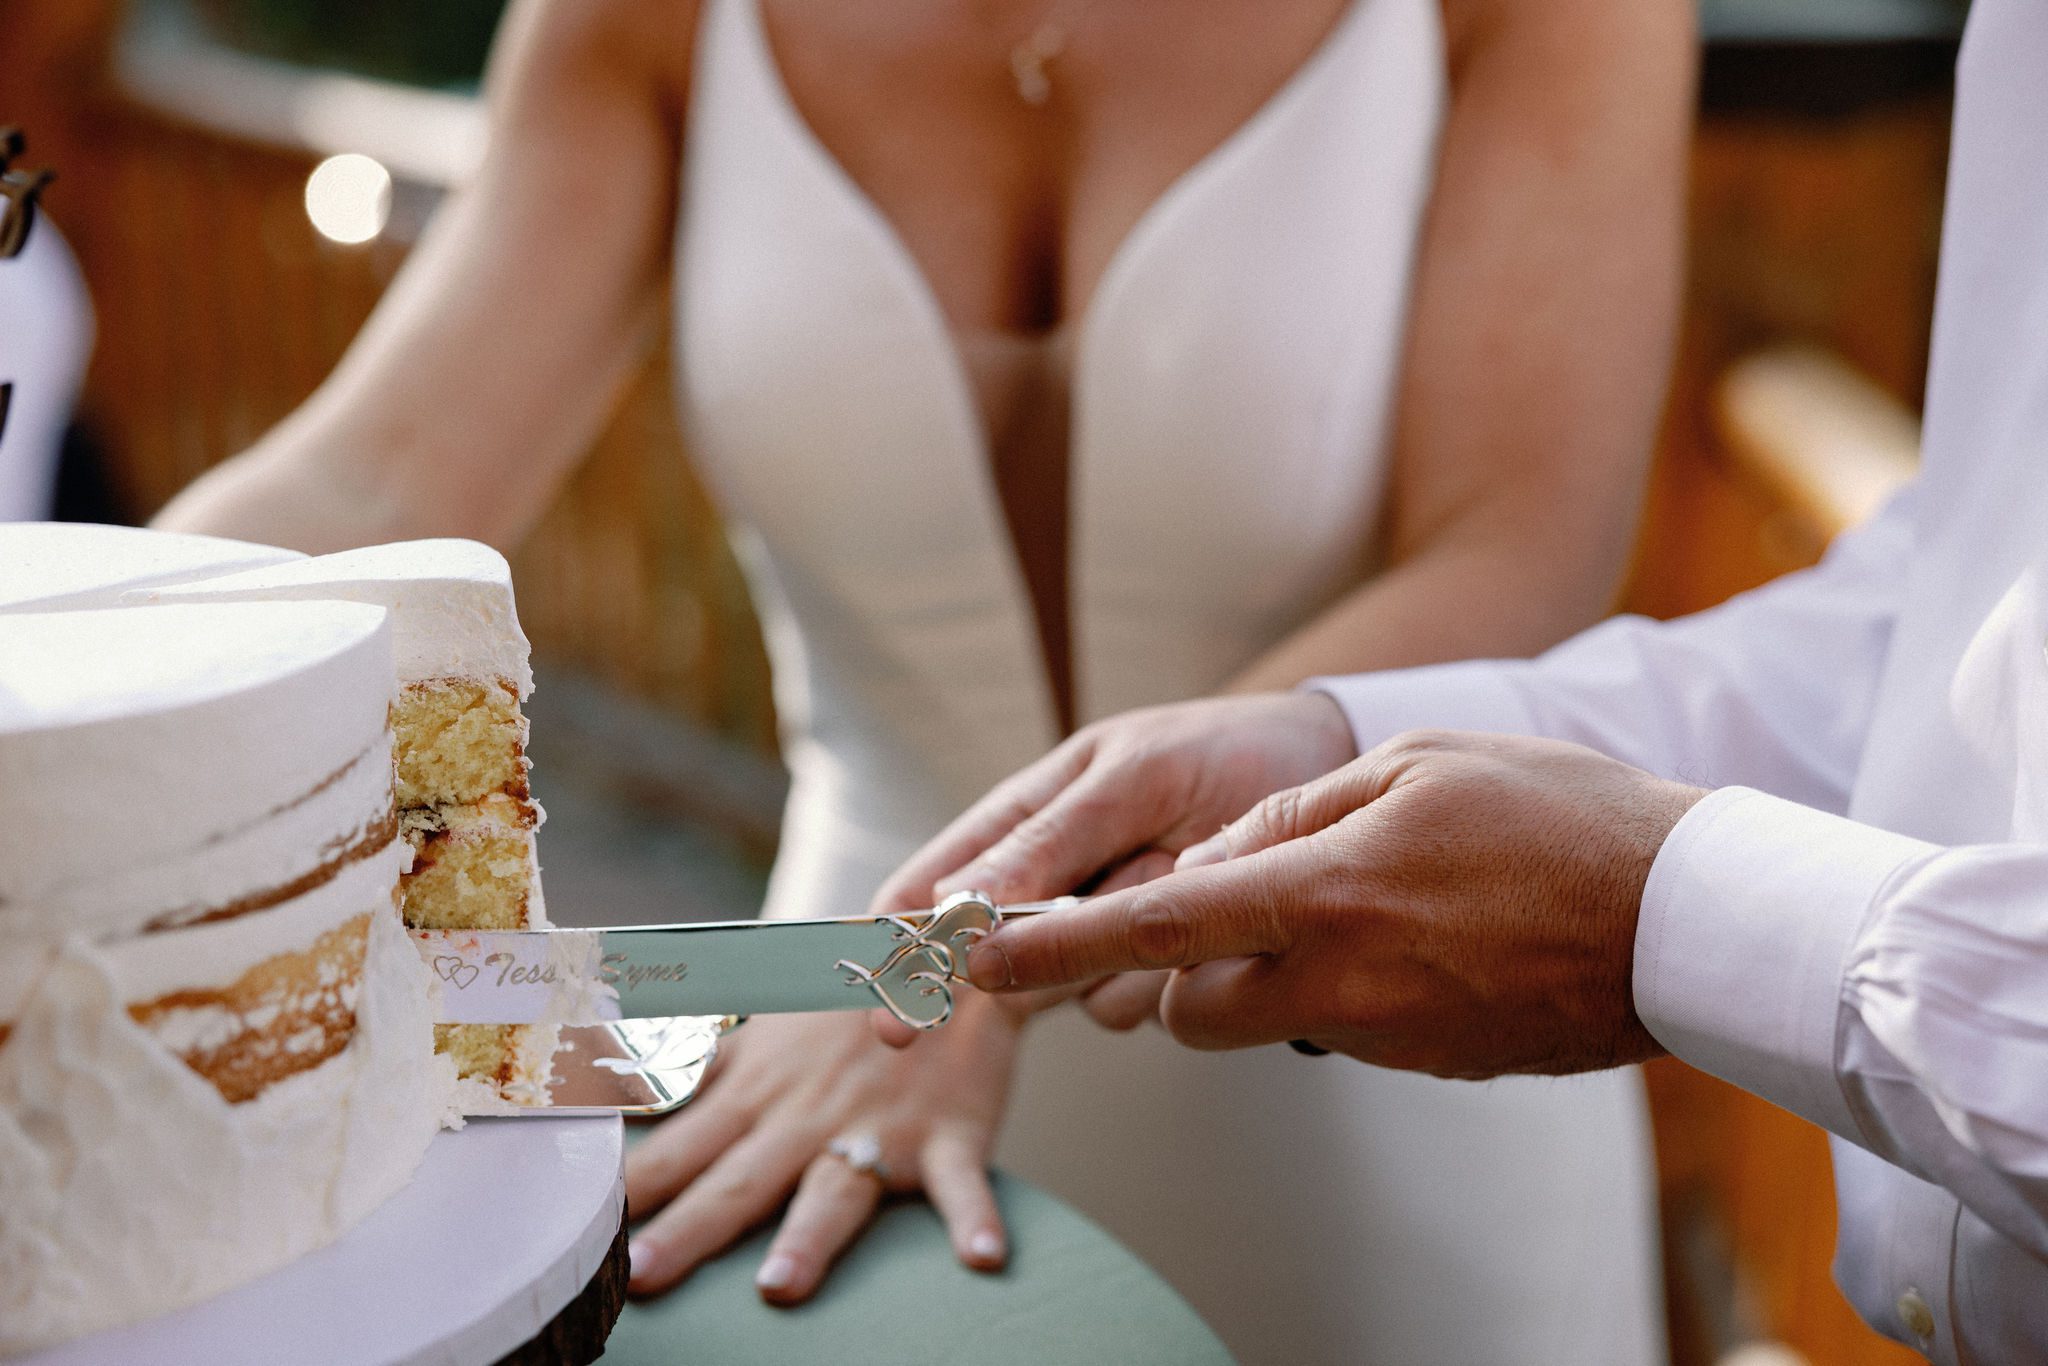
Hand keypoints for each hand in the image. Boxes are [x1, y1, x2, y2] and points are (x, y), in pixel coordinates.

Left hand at [624, 1000, 1017, 1304]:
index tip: (580, 1231)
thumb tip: (610, 1087)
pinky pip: (963, 1184)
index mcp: (759, 1092)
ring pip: (837, 1188)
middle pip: (741, 1181)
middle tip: (641, 1277)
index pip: (681, 1147)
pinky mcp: (950, 1138)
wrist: (948, 961)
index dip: (632, 1189)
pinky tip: (982, 1260)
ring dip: (810, 1236)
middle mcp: (809, 1117)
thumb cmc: (843, 1006)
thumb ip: (692, 1065)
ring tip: (778, 1286)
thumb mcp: (757, 1028)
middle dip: (690, 1229)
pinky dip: (975, 1219)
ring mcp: (880, 1129)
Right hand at [866, 692, 1356, 1039]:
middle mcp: (1051, 886)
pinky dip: (1165, 972)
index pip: (929, 889)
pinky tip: (1209, 919)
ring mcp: (1103, 934)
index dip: (897, 946)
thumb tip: (956, 901)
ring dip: (1111, 955)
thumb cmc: (1219, 751)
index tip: (885, 1004)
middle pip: (989, 960)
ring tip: (1179, 870)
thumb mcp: (1129, 777)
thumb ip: (1046, 841)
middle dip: (1010, 969)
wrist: (1325, 770)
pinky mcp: (1158, 971)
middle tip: (1050, 967)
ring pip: (1065, 990)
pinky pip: (1133, 1006)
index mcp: (1023, 820)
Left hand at [964, 730, 1706, 1078]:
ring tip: (1346, 904)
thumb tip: (1222, 853)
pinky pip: (1336, 1033)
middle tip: (1219, 908)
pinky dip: (1335, 992)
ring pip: (1259, 1025)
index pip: (1149, 931)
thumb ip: (1295, 813)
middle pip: (1184, 1009)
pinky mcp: (1423, 1066)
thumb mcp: (1417, 766)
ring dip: (1256, 980)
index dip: (1048, 950)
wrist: (1686, 923)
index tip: (969, 965)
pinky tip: (1411, 938)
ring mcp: (1381, 1037)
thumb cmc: (1559, 818)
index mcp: (1319, 893)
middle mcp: (1335, 980)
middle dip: (1172, 974)